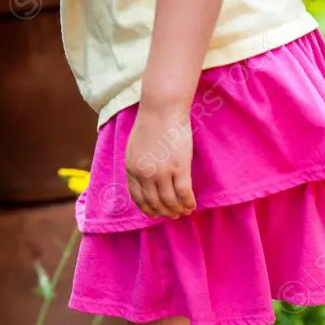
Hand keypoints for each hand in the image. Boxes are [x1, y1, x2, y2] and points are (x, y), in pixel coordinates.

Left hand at [125, 103, 196, 219]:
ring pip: (170, 202)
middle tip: (173, 215)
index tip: (156, 213)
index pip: (138, 198)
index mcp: (132, 169)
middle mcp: (145, 174)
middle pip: (155, 203)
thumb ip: (137, 166)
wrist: (162, 109)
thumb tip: (145, 183)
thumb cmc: (150, 124)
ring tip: (184, 211)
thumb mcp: (134, 148)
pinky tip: (192, 205)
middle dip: (165, 212)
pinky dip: (188, 202)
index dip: (148, 209)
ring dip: (178, 210)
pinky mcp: (180, 168)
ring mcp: (162, 172)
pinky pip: (184, 194)